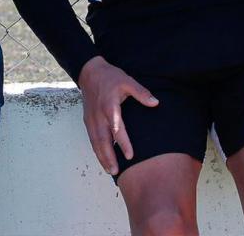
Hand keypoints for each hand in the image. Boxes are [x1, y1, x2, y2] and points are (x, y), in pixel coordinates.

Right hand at [77, 56, 158, 174]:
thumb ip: (141, 92)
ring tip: (109, 170)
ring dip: (101, 156)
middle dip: (108, 156)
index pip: (116, 128)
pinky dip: (96, 149)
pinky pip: (92, 137)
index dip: (123, 142)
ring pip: (95, 140)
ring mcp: (91, 118)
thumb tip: (155, 102)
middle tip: (115, 172)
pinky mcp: (87, 119)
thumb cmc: (110, 77)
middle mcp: (98, 115)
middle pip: (102, 139)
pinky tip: (103, 158)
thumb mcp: (127, 80)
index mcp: (109, 106)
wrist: (89, 71)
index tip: (130, 156)